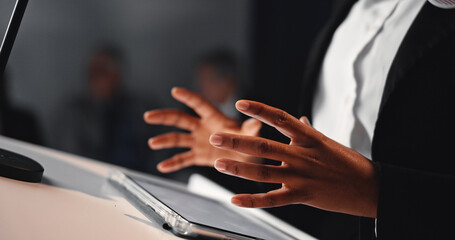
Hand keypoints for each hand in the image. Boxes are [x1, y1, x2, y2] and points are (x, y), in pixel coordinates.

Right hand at [144, 87, 261, 172]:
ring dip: (164, 140)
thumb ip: (251, 129)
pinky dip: (172, 163)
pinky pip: (183, 159)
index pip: (199, 104)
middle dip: (164, 116)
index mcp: (215, 118)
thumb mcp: (251, 135)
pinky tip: (161, 167)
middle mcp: (203, 127)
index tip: (175, 91)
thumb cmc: (250, 141)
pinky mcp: (199, 156)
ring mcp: (199, 142)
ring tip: (152, 143)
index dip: (188, 97)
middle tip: (149, 116)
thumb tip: (257, 123)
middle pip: (180, 119)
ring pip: (178, 138)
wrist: (248, 159)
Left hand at [209, 100, 377, 217]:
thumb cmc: (348, 162)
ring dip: (238, 168)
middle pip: (263, 145)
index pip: (280, 118)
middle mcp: (301, 154)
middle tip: (215, 137)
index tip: (240, 103)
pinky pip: (273, 199)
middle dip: (236, 141)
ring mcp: (301, 176)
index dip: (259, 110)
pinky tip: (236, 199)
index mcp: (308, 137)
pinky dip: (253, 200)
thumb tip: (299, 120)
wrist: (370, 186)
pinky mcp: (303, 195)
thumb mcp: (327, 142)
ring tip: (219, 164)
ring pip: (263, 171)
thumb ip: (308, 131)